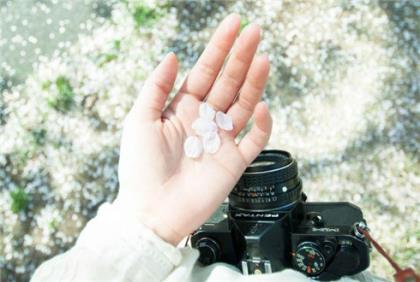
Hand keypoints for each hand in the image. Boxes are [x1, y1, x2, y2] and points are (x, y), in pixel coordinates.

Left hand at [114, 14, 271, 244]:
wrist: (151, 211)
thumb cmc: (140, 168)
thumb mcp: (139, 120)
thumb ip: (156, 87)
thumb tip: (173, 55)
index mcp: (183, 108)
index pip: (206, 71)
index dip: (220, 48)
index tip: (234, 24)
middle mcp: (205, 120)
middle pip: (228, 83)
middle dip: (241, 57)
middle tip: (255, 32)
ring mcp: (221, 141)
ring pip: (244, 105)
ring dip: (254, 83)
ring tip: (262, 59)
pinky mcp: (234, 163)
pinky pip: (254, 141)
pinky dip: (262, 125)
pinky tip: (262, 107)